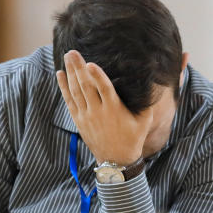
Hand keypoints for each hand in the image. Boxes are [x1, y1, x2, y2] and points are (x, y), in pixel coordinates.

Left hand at [56, 50, 152, 165]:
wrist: (116, 160)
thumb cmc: (133, 138)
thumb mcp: (145, 121)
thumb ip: (147, 102)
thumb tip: (151, 83)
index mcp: (114, 110)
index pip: (104, 89)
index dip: (97, 76)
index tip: (90, 64)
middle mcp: (98, 112)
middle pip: (86, 86)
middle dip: (78, 68)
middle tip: (72, 52)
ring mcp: (86, 116)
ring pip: (76, 91)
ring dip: (71, 73)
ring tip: (67, 57)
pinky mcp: (79, 120)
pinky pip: (69, 101)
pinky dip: (64, 87)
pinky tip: (60, 74)